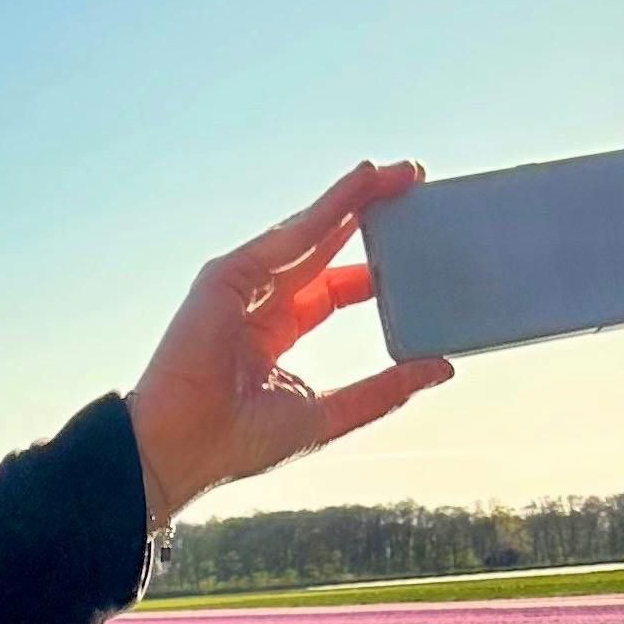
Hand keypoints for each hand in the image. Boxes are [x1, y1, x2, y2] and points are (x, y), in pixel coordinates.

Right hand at [127, 160, 456, 523]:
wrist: (181, 450)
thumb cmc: (238, 442)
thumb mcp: (329, 412)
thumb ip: (383, 390)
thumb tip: (441, 368)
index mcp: (276, 334)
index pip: (333, 288)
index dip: (373, 269)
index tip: (418, 251)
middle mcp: (259, 303)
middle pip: (324, 246)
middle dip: (370, 214)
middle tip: (415, 183)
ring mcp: (240, 286)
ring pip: (309, 231)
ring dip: (355, 198)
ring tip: (400, 174)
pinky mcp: (226, 276)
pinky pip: (287, 236)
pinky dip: (326, 208)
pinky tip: (360, 186)